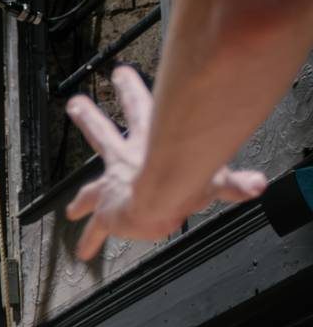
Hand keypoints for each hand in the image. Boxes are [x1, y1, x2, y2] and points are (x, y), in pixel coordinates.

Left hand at [63, 68, 266, 259]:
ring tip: (68, 210)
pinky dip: (89, 240)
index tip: (122, 74)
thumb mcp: (214, 178)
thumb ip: (235, 184)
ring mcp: (114, 186)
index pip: (142, 111)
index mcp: (150, 144)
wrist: (159, 202)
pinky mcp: (107, 212)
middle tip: (76, 103)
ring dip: (80, 198)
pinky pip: (95, 230)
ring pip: (89, 187)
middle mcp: (127, 161)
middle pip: (103, 134)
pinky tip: (81, 252)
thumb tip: (257, 186)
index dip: (133, 92)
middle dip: (90, 118)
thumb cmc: (188, 184)